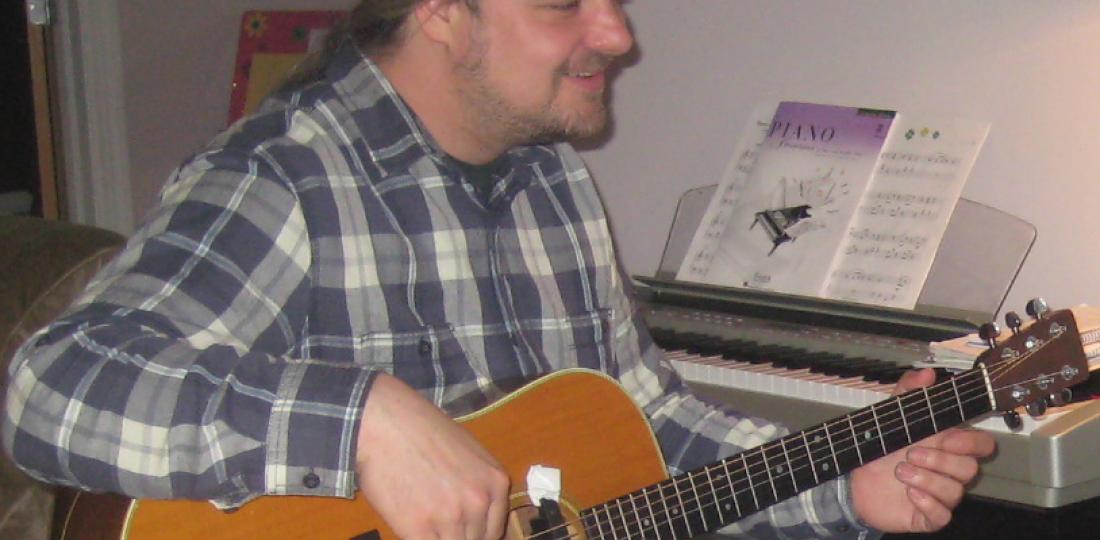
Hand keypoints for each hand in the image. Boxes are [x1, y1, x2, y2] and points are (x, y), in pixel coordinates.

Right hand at [356, 373, 510, 538]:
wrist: (386, 423)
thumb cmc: (422, 430)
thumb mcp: (469, 453)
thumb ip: (478, 486)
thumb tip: (476, 514)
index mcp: (495, 482)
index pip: (494, 531)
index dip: (476, 534)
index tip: (463, 532)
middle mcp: (479, 502)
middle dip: (457, 535)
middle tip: (439, 525)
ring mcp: (450, 517)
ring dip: (439, 537)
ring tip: (425, 522)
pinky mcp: (420, 528)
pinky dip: (419, 539)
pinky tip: (412, 527)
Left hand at [850, 368, 995, 532]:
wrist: (854, 479)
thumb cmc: (882, 448)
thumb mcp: (892, 415)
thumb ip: (908, 391)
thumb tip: (927, 372)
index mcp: (947, 446)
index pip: (982, 444)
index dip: (970, 441)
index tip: (946, 436)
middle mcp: (949, 472)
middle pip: (970, 468)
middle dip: (941, 460)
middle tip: (911, 453)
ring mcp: (940, 495)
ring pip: (955, 492)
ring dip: (927, 479)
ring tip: (900, 470)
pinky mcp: (928, 515)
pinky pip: (942, 516)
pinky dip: (926, 503)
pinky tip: (909, 492)